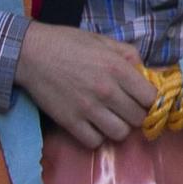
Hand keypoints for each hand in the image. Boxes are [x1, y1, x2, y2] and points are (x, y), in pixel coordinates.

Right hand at [14, 22, 157, 147]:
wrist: (30, 53)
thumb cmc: (69, 43)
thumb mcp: (105, 41)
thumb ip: (130, 56)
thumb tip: (148, 73)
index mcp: (118, 69)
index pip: (152, 98)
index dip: (152, 100)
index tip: (145, 98)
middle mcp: (106, 91)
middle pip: (139, 118)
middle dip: (138, 114)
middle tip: (128, 108)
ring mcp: (87, 109)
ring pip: (120, 133)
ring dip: (119, 127)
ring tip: (112, 117)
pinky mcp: (69, 122)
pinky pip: (94, 142)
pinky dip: (97, 136)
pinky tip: (94, 125)